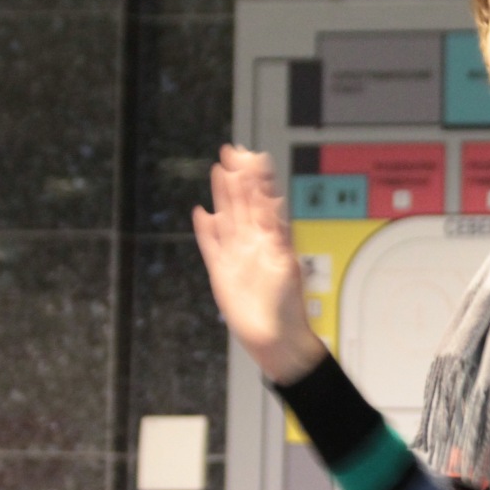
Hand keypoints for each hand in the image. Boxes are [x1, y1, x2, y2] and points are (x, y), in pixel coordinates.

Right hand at [192, 147, 324, 384]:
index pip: (263, 200)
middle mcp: (254, 244)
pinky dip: (206, 231)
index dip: (258, 178)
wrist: (275, 338)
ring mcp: (236, 256)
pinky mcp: (221, 273)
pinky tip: (201, 214)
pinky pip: (211, 247)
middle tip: (234, 151)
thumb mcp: (284, 264)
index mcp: (272, 239)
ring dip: (223, 196)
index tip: (253, 155)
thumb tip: (273, 201)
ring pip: (227, 219)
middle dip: (239, 177)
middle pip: (243, 203)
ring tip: (220, 171)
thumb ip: (276, 233)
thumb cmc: (288, 307)